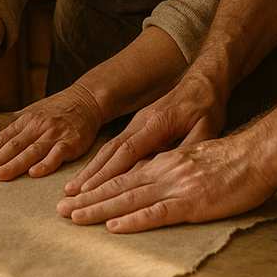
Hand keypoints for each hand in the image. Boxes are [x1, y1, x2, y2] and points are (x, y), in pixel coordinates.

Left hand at [0, 84, 101, 181]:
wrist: (86, 100)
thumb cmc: (57, 111)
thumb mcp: (34, 115)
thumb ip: (17, 131)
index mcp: (25, 121)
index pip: (1, 140)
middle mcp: (37, 127)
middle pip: (12, 146)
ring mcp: (54, 135)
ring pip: (31, 151)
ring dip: (15, 164)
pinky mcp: (71, 143)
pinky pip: (57, 155)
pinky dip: (46, 164)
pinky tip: (35, 173)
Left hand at [55, 132, 276, 232]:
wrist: (258, 155)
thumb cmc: (230, 162)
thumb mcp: (192, 161)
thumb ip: (170, 171)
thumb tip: (148, 182)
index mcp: (163, 163)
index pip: (122, 176)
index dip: (95, 187)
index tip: (73, 197)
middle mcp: (163, 172)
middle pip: (117, 187)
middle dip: (87, 200)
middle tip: (60, 212)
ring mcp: (176, 186)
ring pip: (129, 198)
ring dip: (99, 209)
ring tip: (75, 218)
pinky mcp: (192, 202)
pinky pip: (157, 212)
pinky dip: (133, 219)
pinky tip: (115, 225)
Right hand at [63, 72, 225, 197]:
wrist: (203, 81)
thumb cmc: (207, 105)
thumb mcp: (208, 128)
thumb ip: (190, 150)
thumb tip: (175, 173)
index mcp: (156, 124)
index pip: (127, 151)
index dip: (108, 172)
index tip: (90, 190)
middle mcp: (141, 123)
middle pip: (109, 151)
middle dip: (89, 175)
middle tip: (69, 194)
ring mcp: (137, 124)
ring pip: (108, 149)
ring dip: (91, 170)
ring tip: (73, 189)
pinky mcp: (138, 126)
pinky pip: (115, 147)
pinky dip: (100, 163)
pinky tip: (92, 177)